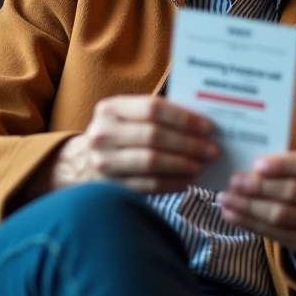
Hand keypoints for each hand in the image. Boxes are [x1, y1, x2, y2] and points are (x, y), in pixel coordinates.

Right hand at [52, 95, 217, 193]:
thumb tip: (203, 123)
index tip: (208, 127)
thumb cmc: (122, 135)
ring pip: (151, 161)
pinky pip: (148, 185)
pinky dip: (172, 183)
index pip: (153, 108)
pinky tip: (187, 180)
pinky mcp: (110, 187)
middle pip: (154, 136)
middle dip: (188, 143)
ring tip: (202, 165)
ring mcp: (103, 162)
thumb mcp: (130, 117)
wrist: (83, 163)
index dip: (184, 118)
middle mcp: (102, 134)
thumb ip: (160, 115)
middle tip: (212, 150)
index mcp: (111, 108)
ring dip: (182, 164)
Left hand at [217, 151, 295, 258]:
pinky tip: (232, 215)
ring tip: (226, 199)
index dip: (280, 165)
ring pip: (280, 214)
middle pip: (291, 190)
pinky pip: (274, 233)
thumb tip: (245, 169)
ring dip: (248, 207)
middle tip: (233, 182)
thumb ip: (281, 167)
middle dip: (258, 187)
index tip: (256, 166)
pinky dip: (249, 223)